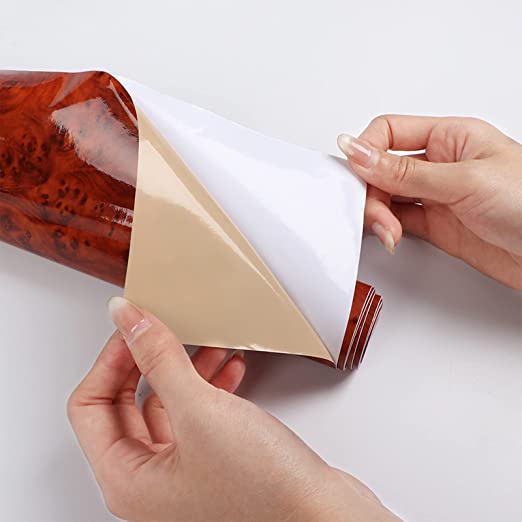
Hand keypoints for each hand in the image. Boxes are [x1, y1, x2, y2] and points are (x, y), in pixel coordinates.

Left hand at [68, 297, 398, 521]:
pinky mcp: (213, 463)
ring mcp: (182, 473)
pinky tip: (228, 368)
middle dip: (148, 361)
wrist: (324, 517)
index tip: (132, 327)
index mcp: (127, 479)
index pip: (90, 406)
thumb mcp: (200, 410)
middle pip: (126, 404)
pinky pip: (196, 414)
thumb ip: (158, 360)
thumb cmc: (264, 491)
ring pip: (166, 406)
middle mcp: (149, 481)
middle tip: (161, 329)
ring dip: (183, 369)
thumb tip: (128, 321)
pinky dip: (208, 386)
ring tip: (204, 342)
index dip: (110, 360)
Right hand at [337, 116, 521, 289]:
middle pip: (381, 169)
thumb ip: (404, 172)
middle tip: (376, 214)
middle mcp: (439, 165)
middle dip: (371, 192)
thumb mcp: (464, 180)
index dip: (365, 151)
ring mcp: (436, 197)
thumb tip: (357, 152)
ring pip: (386, 198)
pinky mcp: (436, 227)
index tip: (354, 173)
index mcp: (450, 137)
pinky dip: (386, 231)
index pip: (388, 132)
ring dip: (378, 215)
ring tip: (389, 232)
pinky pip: (396, 222)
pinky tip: (391, 237)